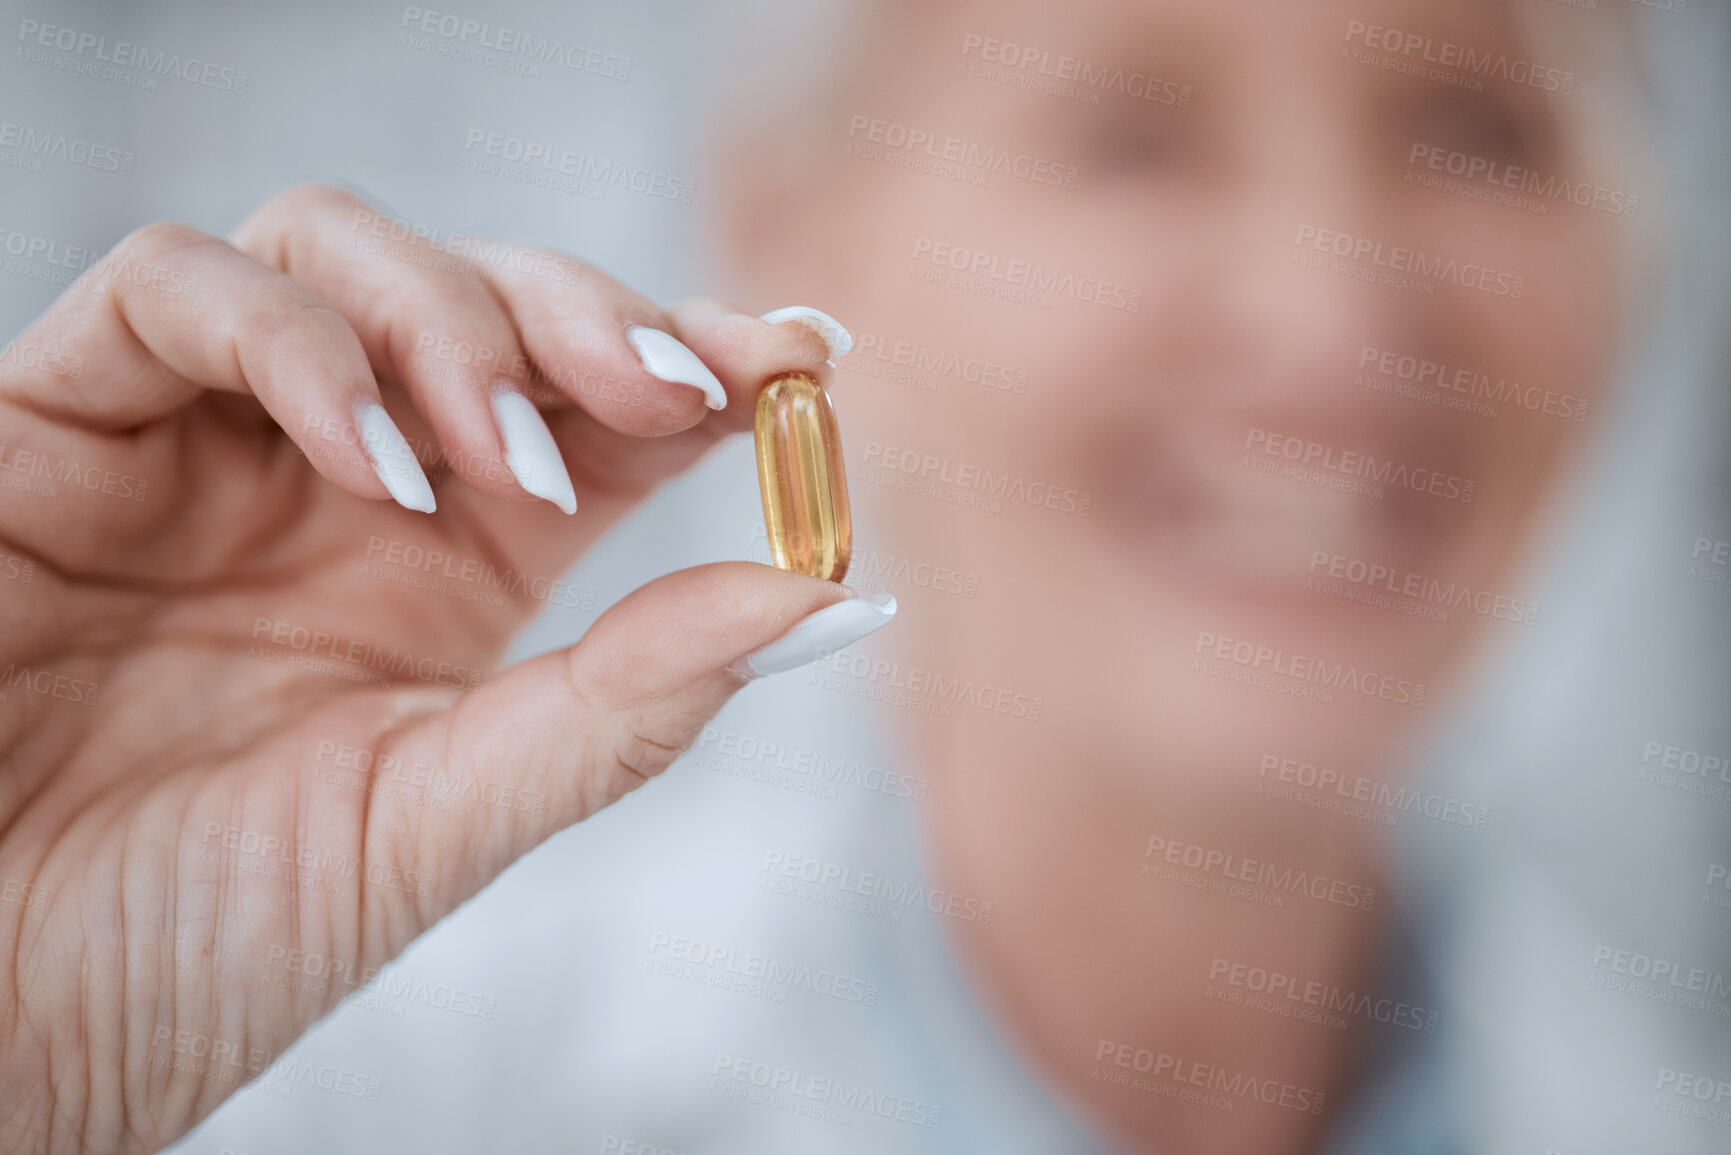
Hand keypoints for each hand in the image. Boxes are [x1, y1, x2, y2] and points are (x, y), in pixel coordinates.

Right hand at [0, 184, 878, 1152]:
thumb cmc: (194, 944)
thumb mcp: (441, 818)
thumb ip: (628, 704)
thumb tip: (831, 603)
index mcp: (453, 564)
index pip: (601, 411)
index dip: (707, 360)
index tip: (809, 353)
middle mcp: (343, 482)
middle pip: (493, 299)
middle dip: (596, 320)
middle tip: (675, 392)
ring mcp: (206, 439)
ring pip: (346, 251)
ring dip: (455, 327)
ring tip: (500, 459)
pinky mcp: (62, 418)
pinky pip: (176, 288)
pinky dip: (293, 346)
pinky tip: (366, 462)